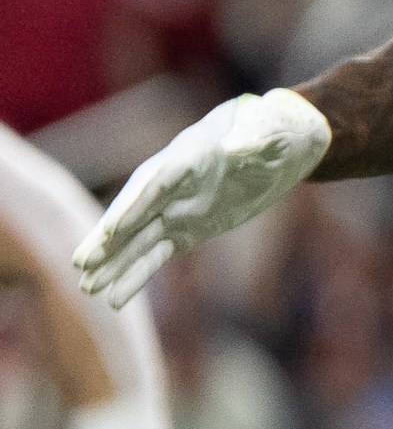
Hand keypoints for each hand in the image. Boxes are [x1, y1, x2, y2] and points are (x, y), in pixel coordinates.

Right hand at [75, 90, 331, 306]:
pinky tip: (115, 298)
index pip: (156, 184)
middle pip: (135, 214)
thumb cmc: (270, 130)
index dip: (135, 207)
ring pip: (139, 241)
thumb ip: (254, 139)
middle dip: (109, 239)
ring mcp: (176, 209)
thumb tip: (244, 147)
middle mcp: (172, 186)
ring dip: (115, 264)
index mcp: (187, 157)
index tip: (113, 230)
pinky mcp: (187, 229)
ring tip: (87, 289)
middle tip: (81, 262)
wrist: (275, 143)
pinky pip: (157, 255)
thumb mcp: (268, 131)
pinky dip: (137, 275)